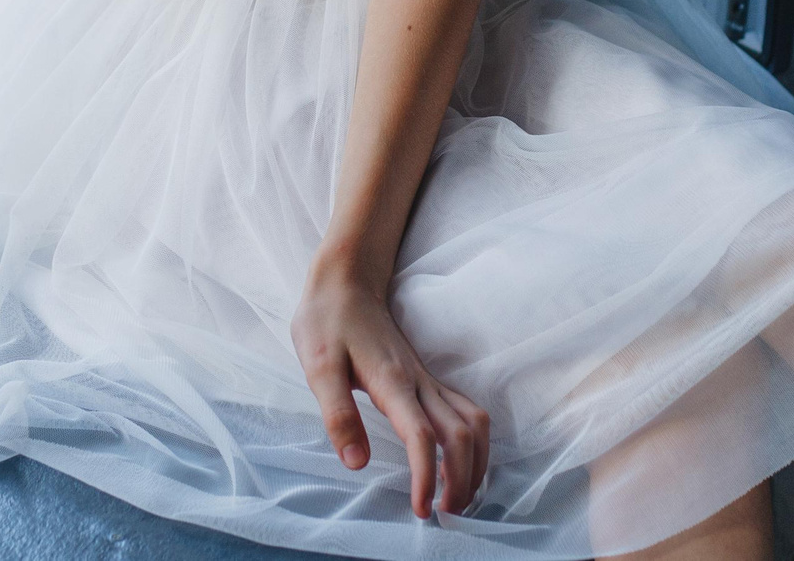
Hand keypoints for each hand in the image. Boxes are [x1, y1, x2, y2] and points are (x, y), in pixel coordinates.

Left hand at [291, 257, 491, 518]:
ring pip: (473, 422)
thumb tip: (356, 463)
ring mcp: (427, 378)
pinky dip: (474, 442)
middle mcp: (419, 382)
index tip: (422, 509)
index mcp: (392, 382)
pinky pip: (467, 411)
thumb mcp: (318, 367)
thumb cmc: (328, 322)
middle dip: (462, 478)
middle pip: (462, 434)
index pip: (422, 436)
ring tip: (460, 496)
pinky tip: (460, 462)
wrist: (347, 281)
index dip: (427, 476)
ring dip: (475, 461)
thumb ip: (338, 414)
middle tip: (446, 513)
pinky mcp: (427, 378)